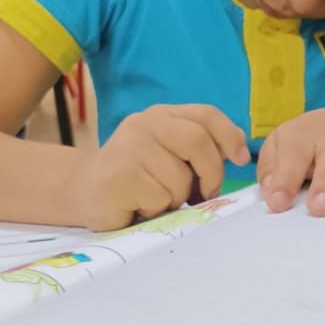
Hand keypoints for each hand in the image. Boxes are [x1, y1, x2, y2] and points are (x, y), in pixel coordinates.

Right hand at [76, 104, 249, 229]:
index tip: (241, 159)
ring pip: (180, 179)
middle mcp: (144, 125)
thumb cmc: (136, 177)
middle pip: (198, 142)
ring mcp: (130, 148)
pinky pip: (159, 199)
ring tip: (155, 198)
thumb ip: (197, 149)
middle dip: (211, 173)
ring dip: (176, 198)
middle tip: (205, 193)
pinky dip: (156, 210)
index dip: (230, 135)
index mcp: (161, 116)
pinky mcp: (120, 176)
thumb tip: (239, 155)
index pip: (206, 115)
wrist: (83, 191)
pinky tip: (137, 205)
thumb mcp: (168, 155)